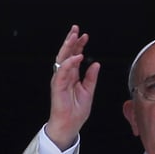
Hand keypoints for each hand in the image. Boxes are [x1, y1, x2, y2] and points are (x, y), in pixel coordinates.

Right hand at [46, 24, 100, 149]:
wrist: (70, 124)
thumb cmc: (77, 110)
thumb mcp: (89, 91)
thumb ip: (91, 77)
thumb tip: (96, 64)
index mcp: (72, 75)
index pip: (75, 56)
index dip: (79, 45)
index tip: (85, 35)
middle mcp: (65, 75)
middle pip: (67, 54)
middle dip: (71, 40)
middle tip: (76, 29)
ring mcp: (60, 79)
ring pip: (62, 59)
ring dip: (68, 47)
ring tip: (74, 37)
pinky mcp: (57, 86)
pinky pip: (62, 72)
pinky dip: (70, 63)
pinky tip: (77, 56)